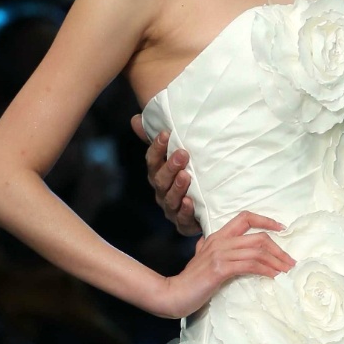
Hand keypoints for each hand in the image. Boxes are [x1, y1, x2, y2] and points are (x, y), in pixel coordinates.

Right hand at [131, 116, 200, 236]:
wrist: (207, 208)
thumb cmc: (189, 177)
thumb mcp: (177, 156)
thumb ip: (160, 140)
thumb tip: (136, 119)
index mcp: (158, 174)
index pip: (152, 160)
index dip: (157, 148)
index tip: (166, 134)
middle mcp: (162, 192)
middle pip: (160, 180)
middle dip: (170, 166)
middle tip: (183, 154)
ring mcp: (172, 209)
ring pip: (170, 199)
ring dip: (177, 187)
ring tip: (186, 176)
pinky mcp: (184, 224)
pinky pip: (182, 219)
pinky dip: (185, 211)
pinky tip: (190, 202)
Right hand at [153, 211, 293, 318]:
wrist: (174, 293)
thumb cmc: (191, 280)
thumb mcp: (201, 258)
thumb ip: (208, 248)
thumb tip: (214, 244)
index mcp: (217, 237)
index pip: (244, 217)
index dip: (265, 220)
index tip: (282, 229)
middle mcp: (220, 241)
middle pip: (258, 237)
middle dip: (279, 250)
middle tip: (291, 262)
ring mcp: (220, 254)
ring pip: (257, 251)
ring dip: (277, 262)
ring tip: (287, 271)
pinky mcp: (220, 269)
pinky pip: (250, 265)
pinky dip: (266, 270)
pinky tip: (274, 277)